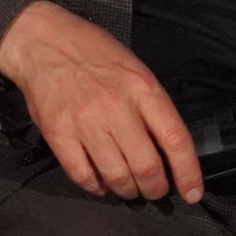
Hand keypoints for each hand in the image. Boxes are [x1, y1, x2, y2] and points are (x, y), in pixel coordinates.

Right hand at [0, 0, 202, 202]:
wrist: (44, 41)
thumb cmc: (94, 53)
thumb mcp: (135, 68)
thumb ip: (151, 105)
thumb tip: (167, 147)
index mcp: (142, 88)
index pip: (175, 139)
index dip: (188, 173)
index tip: (192, 193)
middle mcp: (117, 107)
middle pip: (146, 167)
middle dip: (155, 188)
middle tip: (154, 190)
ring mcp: (86, 122)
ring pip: (117, 177)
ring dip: (127, 191)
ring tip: (128, 188)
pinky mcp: (59, 134)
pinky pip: (83, 176)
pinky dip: (96, 187)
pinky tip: (101, 183)